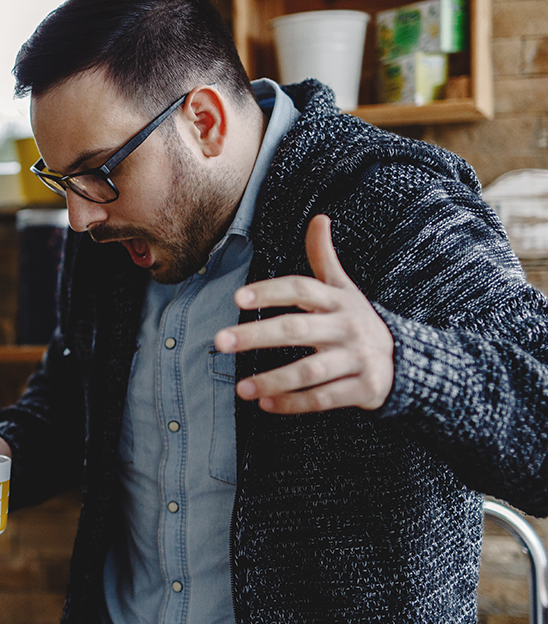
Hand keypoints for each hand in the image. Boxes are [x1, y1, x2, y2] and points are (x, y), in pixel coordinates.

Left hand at [213, 214, 393, 413]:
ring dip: (272, 380)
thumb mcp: (345, 289)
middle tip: (219, 341)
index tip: (237, 298)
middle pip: (297, 329)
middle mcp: (347, 327)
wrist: (405, 361)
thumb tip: (319, 218)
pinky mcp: (364, 389)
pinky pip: (324, 399)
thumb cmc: (357, 321)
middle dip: (256, 336)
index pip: (301, 289)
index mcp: (338, 300)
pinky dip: (294, 403)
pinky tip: (266, 405)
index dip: (270, 291)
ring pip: (309, 371)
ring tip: (240, 388)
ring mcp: (357, 359)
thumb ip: (325, 258)